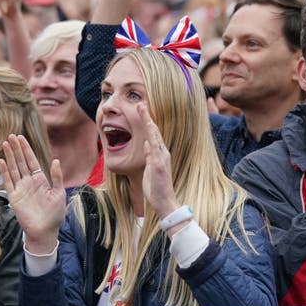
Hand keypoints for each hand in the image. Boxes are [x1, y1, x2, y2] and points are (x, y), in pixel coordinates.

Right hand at [0, 135, 64, 252]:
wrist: (45, 231)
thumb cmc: (55, 214)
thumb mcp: (60, 193)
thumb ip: (56, 177)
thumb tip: (56, 160)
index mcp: (40, 180)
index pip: (32, 160)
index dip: (26, 149)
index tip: (21, 138)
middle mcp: (29, 182)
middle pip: (21, 162)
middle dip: (16, 149)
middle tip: (11, 136)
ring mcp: (21, 188)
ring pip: (13, 169)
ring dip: (9, 156)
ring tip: (5, 144)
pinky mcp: (14, 197)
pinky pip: (8, 182)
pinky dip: (5, 172)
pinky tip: (2, 161)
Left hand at [138, 103, 178, 220]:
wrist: (164, 203)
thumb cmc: (156, 187)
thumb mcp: (150, 169)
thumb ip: (149, 156)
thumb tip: (146, 145)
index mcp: (159, 154)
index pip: (152, 135)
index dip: (147, 122)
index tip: (141, 109)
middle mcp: (162, 153)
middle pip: (154, 131)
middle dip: (147, 116)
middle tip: (140, 103)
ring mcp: (162, 158)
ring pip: (155, 135)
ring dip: (148, 122)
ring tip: (142, 108)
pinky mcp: (160, 165)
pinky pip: (155, 147)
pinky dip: (152, 136)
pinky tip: (148, 127)